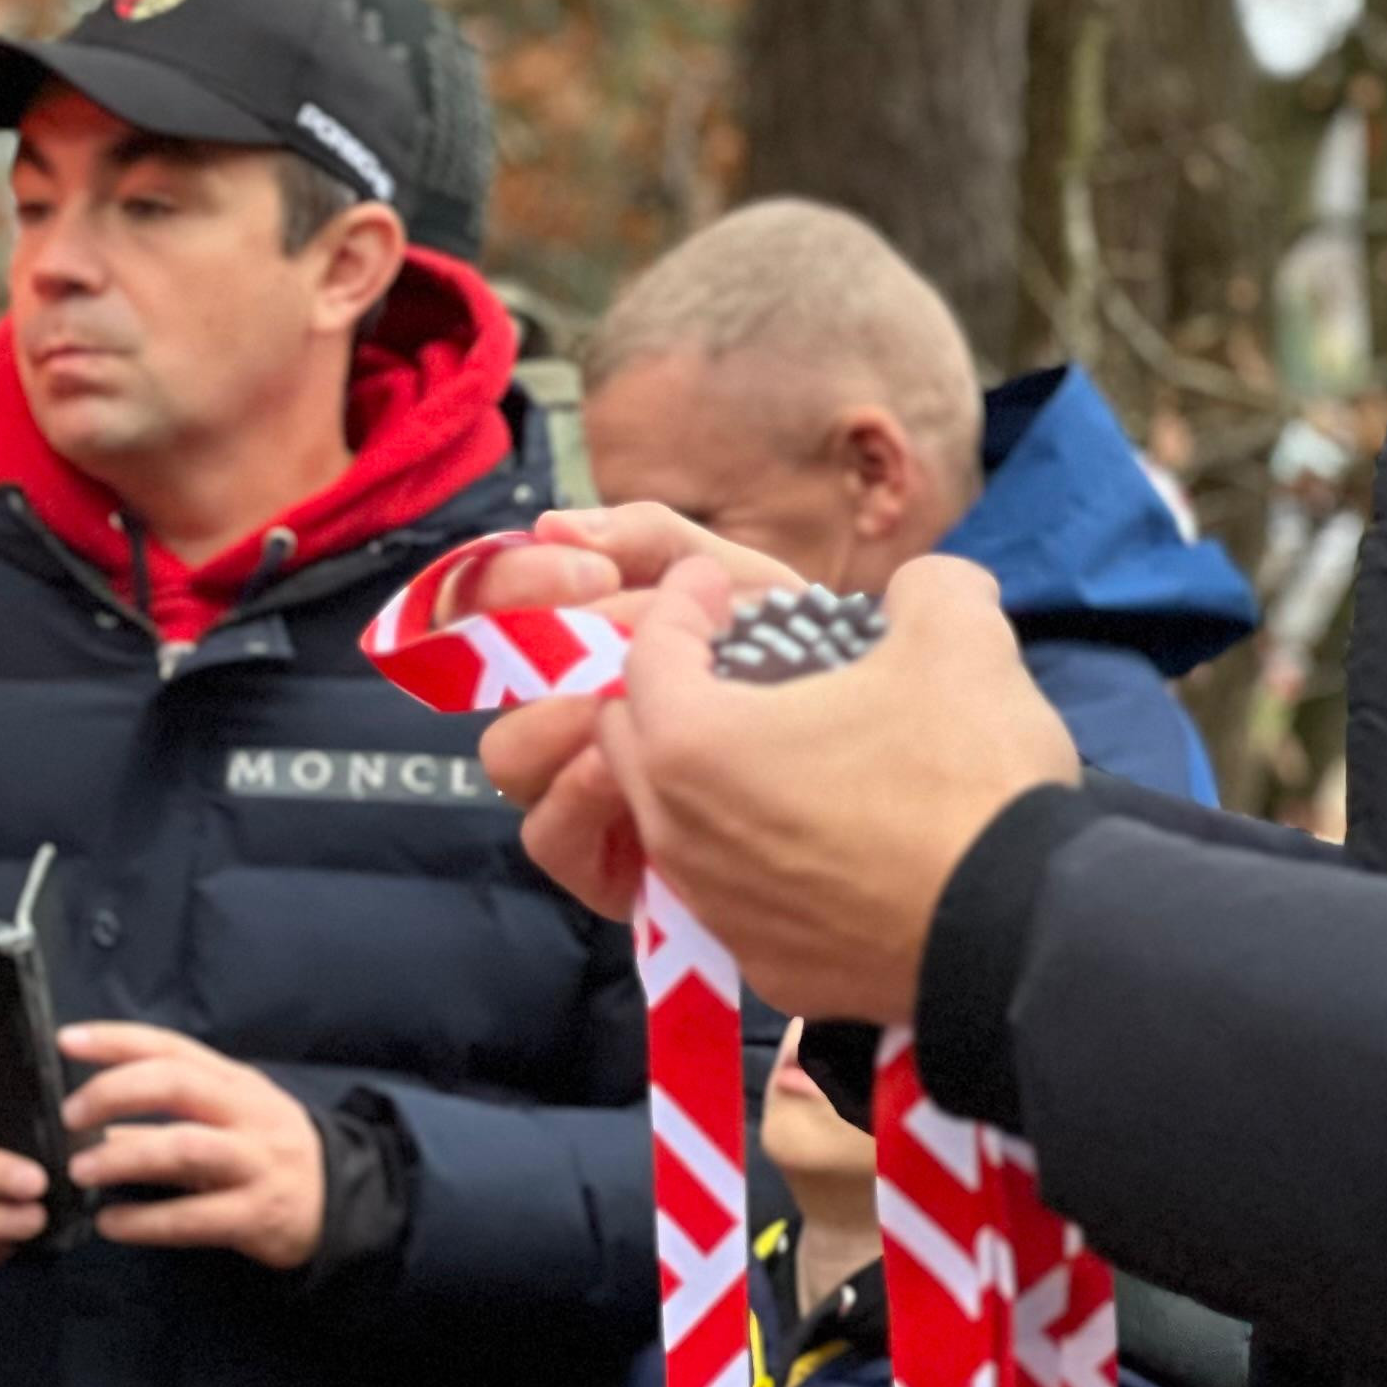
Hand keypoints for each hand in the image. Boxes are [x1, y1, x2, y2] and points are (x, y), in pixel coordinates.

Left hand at [58, 1024, 325, 1268]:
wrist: (344, 1203)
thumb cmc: (266, 1152)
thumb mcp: (225, 1118)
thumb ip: (162, 1113)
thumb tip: (88, 1120)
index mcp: (232, 1082)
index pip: (171, 1046)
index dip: (117, 1039)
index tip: (67, 1040)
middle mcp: (246, 1114)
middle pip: (178, 1084)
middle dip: (115, 1092)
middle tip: (70, 1115)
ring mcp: (256, 1163)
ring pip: (186, 1148)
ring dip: (125, 1157)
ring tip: (81, 1171)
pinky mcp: (257, 1216)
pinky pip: (195, 1218)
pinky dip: (146, 1222)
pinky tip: (111, 1225)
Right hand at [471, 514, 817, 920]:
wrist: (901, 760)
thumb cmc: (820, 669)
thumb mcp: (742, 581)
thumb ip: (652, 540)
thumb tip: (550, 523)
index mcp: (591, 638)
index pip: (496, 597)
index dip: (514, 576)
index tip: (585, 568)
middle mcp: (576, 711)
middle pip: (486, 678)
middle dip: (528, 646)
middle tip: (600, 633)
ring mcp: (586, 790)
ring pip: (508, 757)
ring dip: (551, 722)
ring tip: (614, 710)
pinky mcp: (610, 863)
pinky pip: (548, 834)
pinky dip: (577, 798)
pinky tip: (626, 775)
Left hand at [591, 555, 1079, 1018]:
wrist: (1027, 935)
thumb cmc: (969, 778)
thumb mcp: (958, 641)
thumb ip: (924, 587)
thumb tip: (919, 588)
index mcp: (693, 742)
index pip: (648, 650)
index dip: (681, 602)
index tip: (711, 583)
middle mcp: (678, 832)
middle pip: (627, 739)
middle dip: (660, 692)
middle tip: (720, 667)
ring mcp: (714, 908)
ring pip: (667, 823)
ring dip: (695, 779)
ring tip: (761, 750)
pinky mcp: (762, 966)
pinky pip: (726, 893)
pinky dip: (742, 854)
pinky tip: (798, 835)